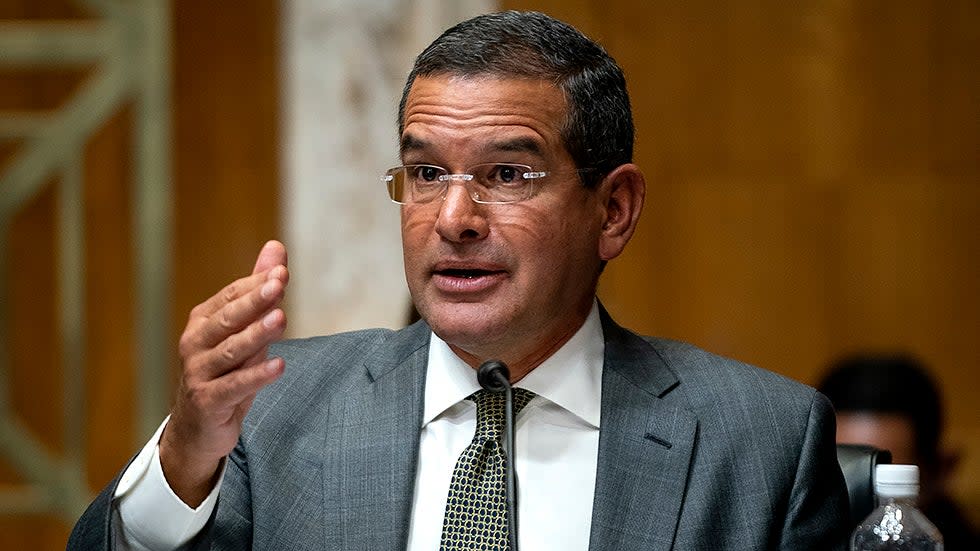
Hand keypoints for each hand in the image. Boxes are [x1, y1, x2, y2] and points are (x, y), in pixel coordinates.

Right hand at [159, 240, 288, 505]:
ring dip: (256, 334)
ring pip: (231, 351)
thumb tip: (275, 246)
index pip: (231, 296)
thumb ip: (258, 290)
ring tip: (280, 318)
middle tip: (279, 283)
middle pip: (228, 318)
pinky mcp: (208, 401)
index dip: (256, 283)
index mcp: (202, 321)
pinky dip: (257, 376)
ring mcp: (198, 373)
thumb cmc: (224, 372)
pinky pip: (235, 386)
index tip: (282, 271)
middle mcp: (195, 343)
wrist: (196, 429)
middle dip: (254, 300)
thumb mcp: (242, 330)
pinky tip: (279, 366)